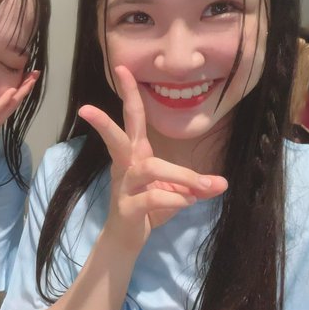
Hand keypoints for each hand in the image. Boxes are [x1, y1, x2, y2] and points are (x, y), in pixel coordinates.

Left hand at [0, 71, 39, 169]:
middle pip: (14, 103)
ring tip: (30, 80)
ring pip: (9, 106)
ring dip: (20, 92)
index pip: (9, 102)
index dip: (20, 89)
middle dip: (25, 88)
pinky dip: (3, 102)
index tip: (29, 76)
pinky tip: (11, 93)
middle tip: (36, 73)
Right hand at [78, 66, 226, 250]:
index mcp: (136, 154)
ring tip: (202, 189)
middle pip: (118, 136)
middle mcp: (126, 165)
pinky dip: (175, 200)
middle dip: (105, 121)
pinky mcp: (127, 207)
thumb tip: (222, 183)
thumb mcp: (177, 194)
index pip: (133, 118)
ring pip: (149, 169)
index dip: (129, 93)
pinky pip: (152, 197)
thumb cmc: (149, 209)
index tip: (123, 69)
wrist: (127, 240)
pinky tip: (187, 203)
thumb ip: (197, 186)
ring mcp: (124, 186)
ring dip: (180, 176)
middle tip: (86, 108)